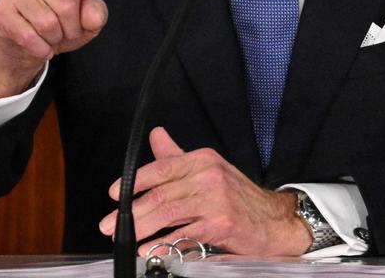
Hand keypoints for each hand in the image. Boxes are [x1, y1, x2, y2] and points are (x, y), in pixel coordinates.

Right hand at [0, 0, 107, 103]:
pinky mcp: (0, 11)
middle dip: (72, 28)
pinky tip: (42, 46)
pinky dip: (41, 48)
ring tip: (52, 36)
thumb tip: (92, 17)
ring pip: (47, 23)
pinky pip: (28, 35)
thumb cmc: (63, 22)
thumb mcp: (88, 18)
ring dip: (55, 38)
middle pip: (65, 6)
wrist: (31, 43)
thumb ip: (96, 13)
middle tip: (67, 30)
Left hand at [99, 127, 311, 255]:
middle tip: (109, 224)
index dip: (134, 182)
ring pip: (169, 213)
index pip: (161, 167)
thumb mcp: (207, 169)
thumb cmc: (237, 196)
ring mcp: (215, 200)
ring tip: (123, 237)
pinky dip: (163, 243)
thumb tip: (156, 135)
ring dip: (142, 227)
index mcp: (201, 160)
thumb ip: (177, 156)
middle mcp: (208, 175)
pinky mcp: (220, 224)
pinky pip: (185, 234)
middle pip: (160, 194)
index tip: (113, 193)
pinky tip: (149, 249)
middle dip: (130, 211)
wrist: (274, 220)